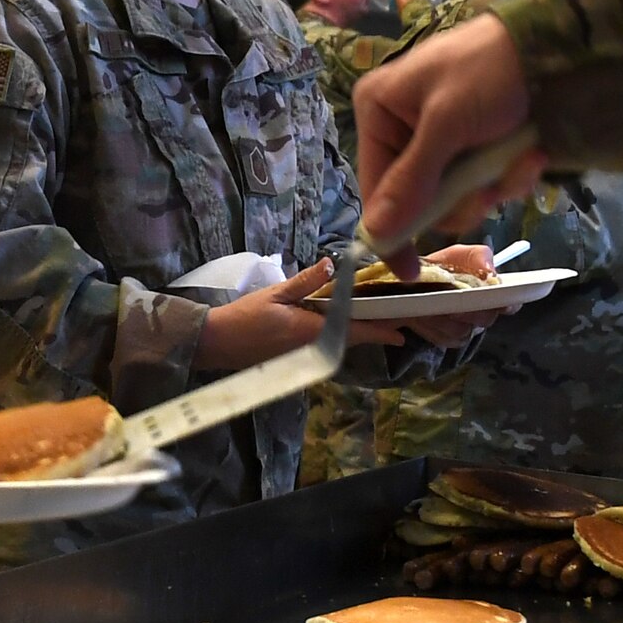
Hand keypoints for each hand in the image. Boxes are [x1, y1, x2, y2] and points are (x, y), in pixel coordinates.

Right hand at [194, 260, 408, 372]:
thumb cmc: (244, 317)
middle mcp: (315, 348)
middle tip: (396, 315)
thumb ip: (306, 282)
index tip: (403, 330)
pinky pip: (327, 346)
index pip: (356, 331)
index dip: (382, 331)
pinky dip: (339, 334)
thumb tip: (332, 264)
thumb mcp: (275, 294)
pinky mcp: (298, 358)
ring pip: (340, 342)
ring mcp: (307, 356)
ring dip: (358, 331)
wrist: (218, 343)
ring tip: (377, 315)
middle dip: (374, 328)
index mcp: (312, 331)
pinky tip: (343, 321)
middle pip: (352, 338)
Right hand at [353, 15, 544, 277]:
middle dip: (462, 198)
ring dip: (493, 186)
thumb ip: (412, 182)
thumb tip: (375, 234)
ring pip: (457, 194)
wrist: (557, 42)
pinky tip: (532, 154)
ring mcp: (442, 137)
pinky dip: (510, 174)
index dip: (392, 229)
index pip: (376, 186)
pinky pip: (483, 181)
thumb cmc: (489, 71)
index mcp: (378, 112)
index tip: (408, 270)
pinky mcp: (477, 143)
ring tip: (522, 161)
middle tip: (490, 191)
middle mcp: (403, 127)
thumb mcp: (446, 125)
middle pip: (420, 196)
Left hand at [372, 245, 509, 345]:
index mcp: (490, 292)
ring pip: (464, 331)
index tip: (499, 300)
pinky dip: (432, 326)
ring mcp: (464, 328)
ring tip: (431, 304)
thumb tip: (490, 270)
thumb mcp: (460, 254)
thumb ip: (479, 257)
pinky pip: (445, 338)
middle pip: (486, 318)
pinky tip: (423, 315)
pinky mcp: (445, 338)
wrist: (409, 282)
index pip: (510, 303)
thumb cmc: (441, 267)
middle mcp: (481, 312)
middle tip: (456, 300)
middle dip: (470, 309)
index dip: (508, 303)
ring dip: (446, 317)